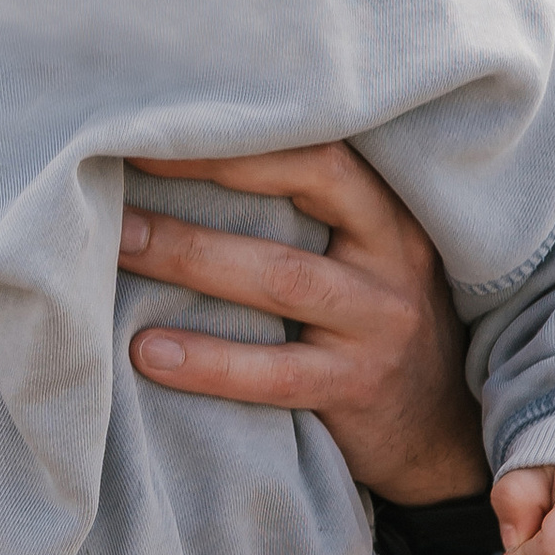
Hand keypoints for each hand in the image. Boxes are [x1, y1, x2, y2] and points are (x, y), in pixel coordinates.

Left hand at [122, 143, 486, 504]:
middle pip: (307, 190)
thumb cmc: (367, 324)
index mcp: (386, 211)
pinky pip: (276, 373)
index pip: (319, 148)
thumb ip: (300, 218)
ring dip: (191, 259)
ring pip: (282, 278)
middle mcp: (393, 256)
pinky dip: (207, 362)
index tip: (159, 122)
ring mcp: (381, 324)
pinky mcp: (358, 389)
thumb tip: (177, 168)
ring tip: (118, 250)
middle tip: (119, 178)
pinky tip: (148, 352)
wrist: (437, 432)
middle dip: (210, 174)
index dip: (240, 133)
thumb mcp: (359, 259)